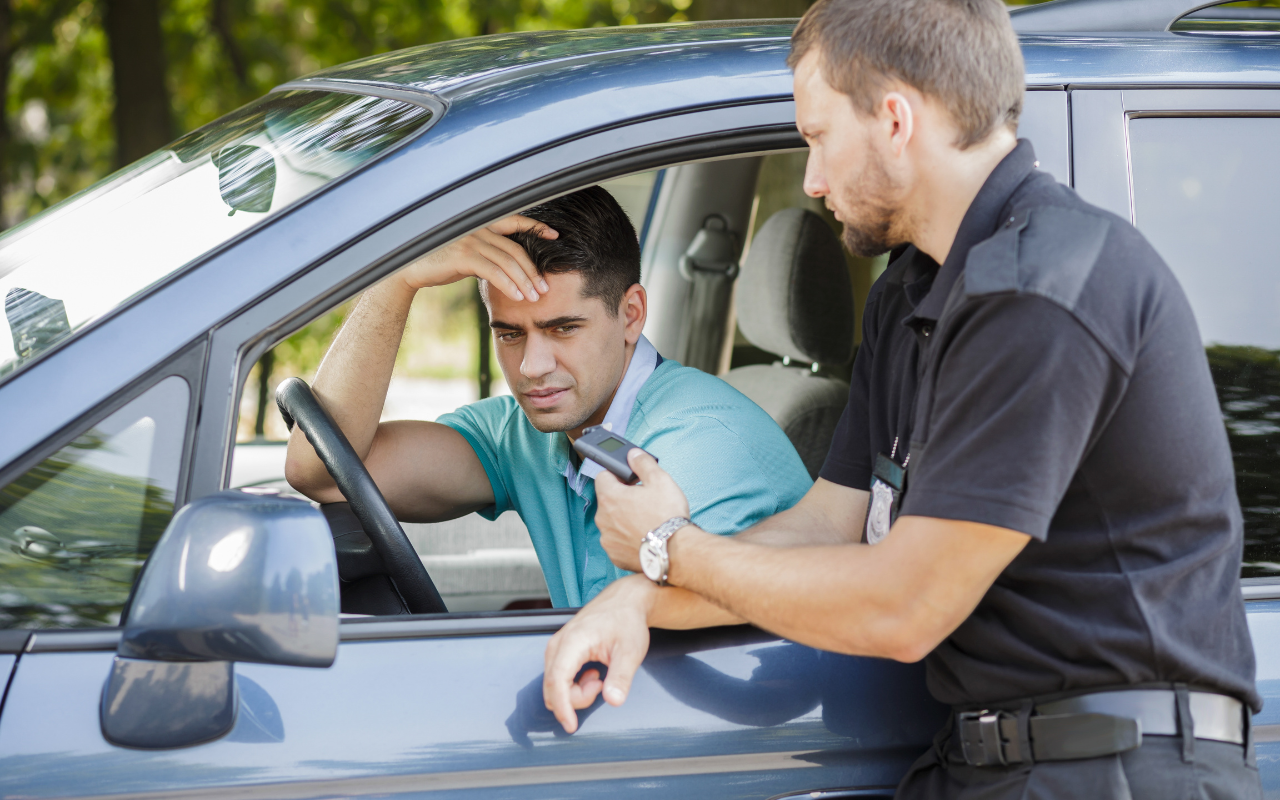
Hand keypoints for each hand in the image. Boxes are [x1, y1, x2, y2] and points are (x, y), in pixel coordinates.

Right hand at [399, 215, 556, 300]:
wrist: (410, 269)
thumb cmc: (439, 263)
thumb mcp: (467, 256)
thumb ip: (487, 256)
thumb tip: (506, 268)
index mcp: (480, 224)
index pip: (514, 222)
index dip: (535, 227)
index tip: (554, 235)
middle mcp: (478, 228)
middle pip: (515, 248)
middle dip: (533, 270)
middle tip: (544, 288)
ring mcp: (471, 240)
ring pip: (508, 261)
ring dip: (524, 281)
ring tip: (534, 297)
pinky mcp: (464, 255)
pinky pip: (494, 271)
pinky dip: (508, 284)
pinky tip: (517, 297)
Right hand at [543, 576, 655, 732]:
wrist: (625, 601)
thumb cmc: (627, 621)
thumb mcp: (631, 651)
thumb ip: (621, 677)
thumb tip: (614, 701)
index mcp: (573, 641)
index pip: (557, 681)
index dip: (562, 707)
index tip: (571, 726)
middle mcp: (558, 644)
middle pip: (553, 687)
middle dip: (576, 699)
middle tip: (603, 686)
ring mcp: (557, 647)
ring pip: (554, 685)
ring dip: (576, 692)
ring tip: (600, 678)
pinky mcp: (560, 651)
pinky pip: (558, 678)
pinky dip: (574, 685)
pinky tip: (593, 674)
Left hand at [595, 449, 690, 572]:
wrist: (676, 551)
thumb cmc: (667, 516)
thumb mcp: (660, 480)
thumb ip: (642, 463)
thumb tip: (633, 455)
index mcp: (610, 496)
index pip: (603, 476)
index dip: (618, 475)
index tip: (631, 480)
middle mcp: (602, 518)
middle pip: (607, 500)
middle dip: (622, 498)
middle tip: (644, 501)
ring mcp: (607, 539)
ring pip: (611, 522)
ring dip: (623, 519)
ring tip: (646, 521)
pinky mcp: (614, 555)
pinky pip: (617, 541)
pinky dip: (626, 538)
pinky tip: (643, 536)